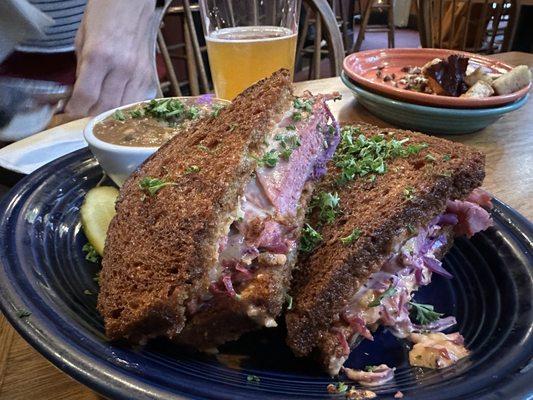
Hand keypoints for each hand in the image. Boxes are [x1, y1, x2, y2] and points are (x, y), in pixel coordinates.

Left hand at [65, 0, 159, 116]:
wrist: (131, 4)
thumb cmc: (104, 16)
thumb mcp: (82, 39)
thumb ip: (81, 69)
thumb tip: (78, 94)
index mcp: (99, 55)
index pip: (87, 96)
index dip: (75, 108)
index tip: (69, 110)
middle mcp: (121, 67)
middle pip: (105, 106)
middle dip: (90, 112)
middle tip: (83, 110)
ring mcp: (138, 73)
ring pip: (123, 107)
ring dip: (108, 112)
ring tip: (99, 108)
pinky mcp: (148, 75)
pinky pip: (136, 100)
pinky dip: (125, 106)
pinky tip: (116, 102)